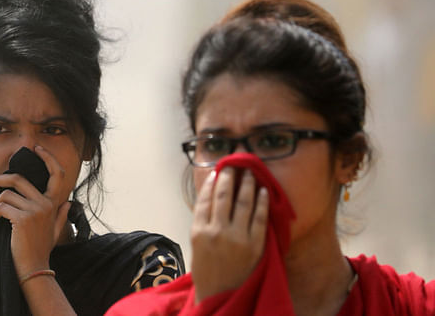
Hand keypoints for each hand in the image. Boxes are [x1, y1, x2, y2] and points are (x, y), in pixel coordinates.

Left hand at [0, 145, 71, 277]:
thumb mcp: (54, 231)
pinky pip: (1, 208)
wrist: (34, 269)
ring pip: (6, 195)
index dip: (48, 158)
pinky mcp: (23, 219)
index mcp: (54, 203)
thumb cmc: (41, 251)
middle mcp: (46, 203)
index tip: (36, 149)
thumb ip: (61, 216)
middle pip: (18, 179)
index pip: (56, 174)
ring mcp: (36, 210)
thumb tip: (68, 203)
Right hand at [190, 167, 268, 301]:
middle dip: (229, 178)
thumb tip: (212, 196)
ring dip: (247, 185)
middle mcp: (217, 232)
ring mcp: (237, 238)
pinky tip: (263, 191)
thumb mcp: (196, 244)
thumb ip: (202, 221)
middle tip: (233, 164)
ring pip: (243, 203)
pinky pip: (260, 218)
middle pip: (223, 197)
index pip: (205, 200)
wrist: (221, 294)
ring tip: (250, 172)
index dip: (212, 183)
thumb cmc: (207, 269)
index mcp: (199, 231)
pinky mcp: (255, 246)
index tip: (217, 171)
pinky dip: (262, 202)